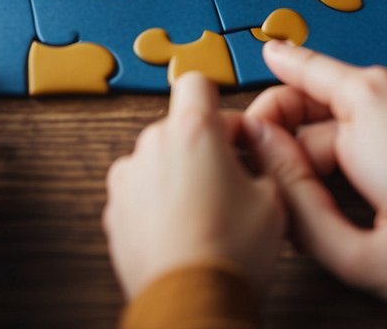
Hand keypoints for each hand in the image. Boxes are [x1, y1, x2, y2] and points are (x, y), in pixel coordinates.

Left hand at [103, 73, 284, 300]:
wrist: (191, 303)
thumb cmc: (231, 252)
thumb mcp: (274, 200)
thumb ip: (264, 160)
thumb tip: (260, 151)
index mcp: (191, 131)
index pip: (197, 83)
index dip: (219, 106)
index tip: (234, 134)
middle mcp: (151, 146)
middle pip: (178, 128)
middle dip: (203, 149)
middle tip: (230, 184)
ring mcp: (127, 178)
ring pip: (158, 162)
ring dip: (177, 177)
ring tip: (204, 216)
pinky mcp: (113, 209)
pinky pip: (140, 193)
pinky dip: (156, 205)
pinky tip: (181, 232)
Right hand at [244, 42, 386, 312]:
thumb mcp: (346, 242)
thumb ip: (290, 194)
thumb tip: (259, 151)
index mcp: (369, 105)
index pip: (299, 75)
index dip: (266, 94)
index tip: (243, 120)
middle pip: (317, 104)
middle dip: (285, 137)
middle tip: (264, 178)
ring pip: (342, 122)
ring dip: (314, 155)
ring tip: (300, 204)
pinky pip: (373, 132)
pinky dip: (347, 157)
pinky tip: (337, 200)